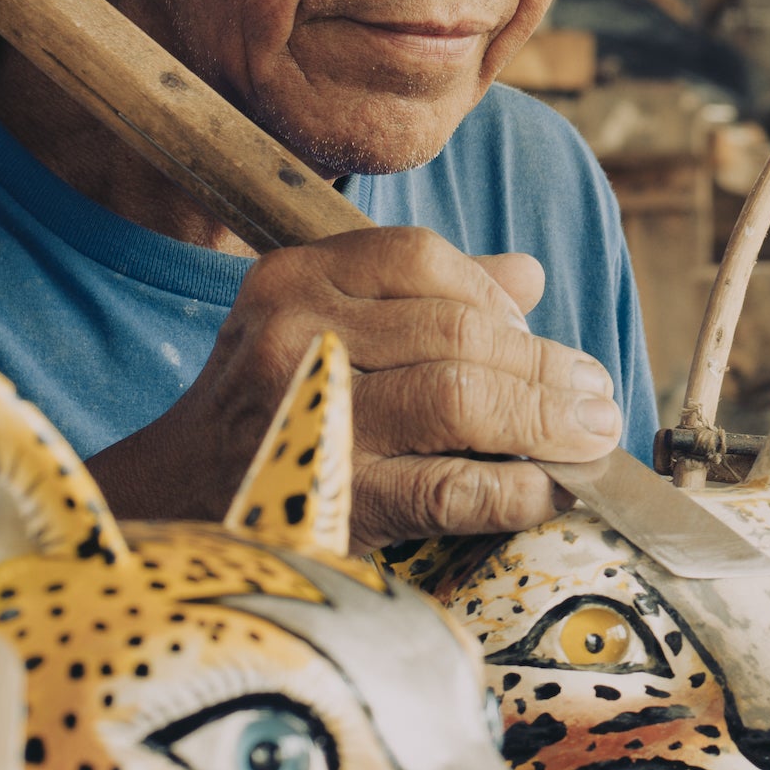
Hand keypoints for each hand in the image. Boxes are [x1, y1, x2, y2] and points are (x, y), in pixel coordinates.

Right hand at [85, 227, 620, 547]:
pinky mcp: (327, 498)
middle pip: (455, 331)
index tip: (539, 337)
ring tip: (591, 440)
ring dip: (544, 420)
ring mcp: (306, 416)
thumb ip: (419, 300)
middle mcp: (293, 335)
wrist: (170, 510)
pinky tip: (548, 493)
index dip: (498, 299)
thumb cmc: (263, 415)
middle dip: (545, 367)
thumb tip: (528, 276)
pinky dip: (513, 488)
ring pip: (457, 397)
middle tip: (598, 398)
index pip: (421, 259)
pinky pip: (445, 486)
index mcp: (294, 280)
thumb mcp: (321, 331)